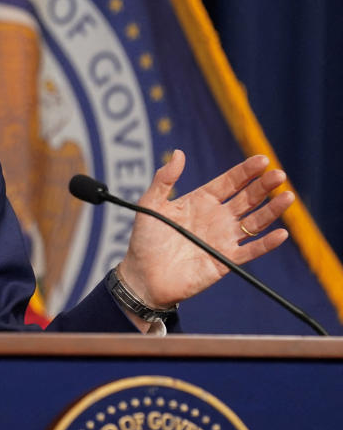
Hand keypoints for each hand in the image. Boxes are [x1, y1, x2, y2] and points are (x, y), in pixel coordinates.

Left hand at [119, 150, 291, 313]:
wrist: (142, 276)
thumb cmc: (145, 240)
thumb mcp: (150, 204)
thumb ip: (164, 179)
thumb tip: (179, 153)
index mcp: (200, 201)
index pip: (229, 182)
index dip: (245, 171)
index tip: (262, 160)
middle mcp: (216, 217)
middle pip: (247, 198)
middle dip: (263, 186)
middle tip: (279, 174)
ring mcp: (223, 238)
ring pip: (254, 222)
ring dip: (272, 210)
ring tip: (287, 196)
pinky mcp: (225, 260)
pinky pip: (250, 250)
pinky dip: (266, 243)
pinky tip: (280, 234)